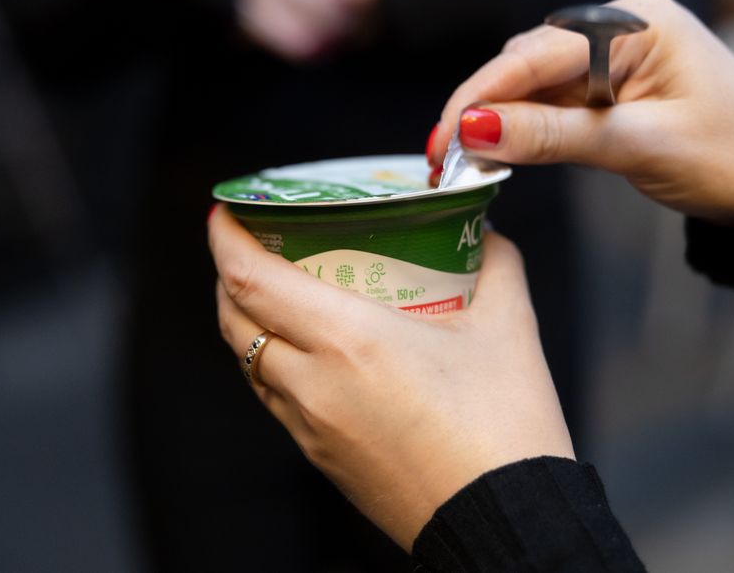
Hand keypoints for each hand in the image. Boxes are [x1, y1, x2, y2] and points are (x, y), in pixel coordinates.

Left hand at [208, 205, 572, 550]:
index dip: (224, 239)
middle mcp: (312, 384)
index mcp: (347, 341)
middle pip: (234, 319)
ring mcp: (310, 428)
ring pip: (248, 362)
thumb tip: (486, 237)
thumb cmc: (504, 430)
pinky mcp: (321, 459)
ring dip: (246, 321)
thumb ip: (497, 267)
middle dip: (228, 274)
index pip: (251, 280)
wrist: (504, 523)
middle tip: (252, 244)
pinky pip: (274, 399)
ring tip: (274, 294)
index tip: (224, 211)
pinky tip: (306, 354)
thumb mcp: (509, 330)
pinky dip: (270, 363)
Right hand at [429, 0, 733, 230]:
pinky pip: (549, 104)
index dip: (480, 96)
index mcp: (634, 23)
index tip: (443, 139)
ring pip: (530, 86)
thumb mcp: (638, 145)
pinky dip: (522, 130)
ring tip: (464, 164)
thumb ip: (552, 135)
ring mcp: (609, 58)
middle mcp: (616, 29)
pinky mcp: (605, 89)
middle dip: (480, 111)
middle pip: (524, 65)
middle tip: (445, 162)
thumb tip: (474, 129)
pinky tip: (499, 152)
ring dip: (496, 123)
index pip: (535, 54)